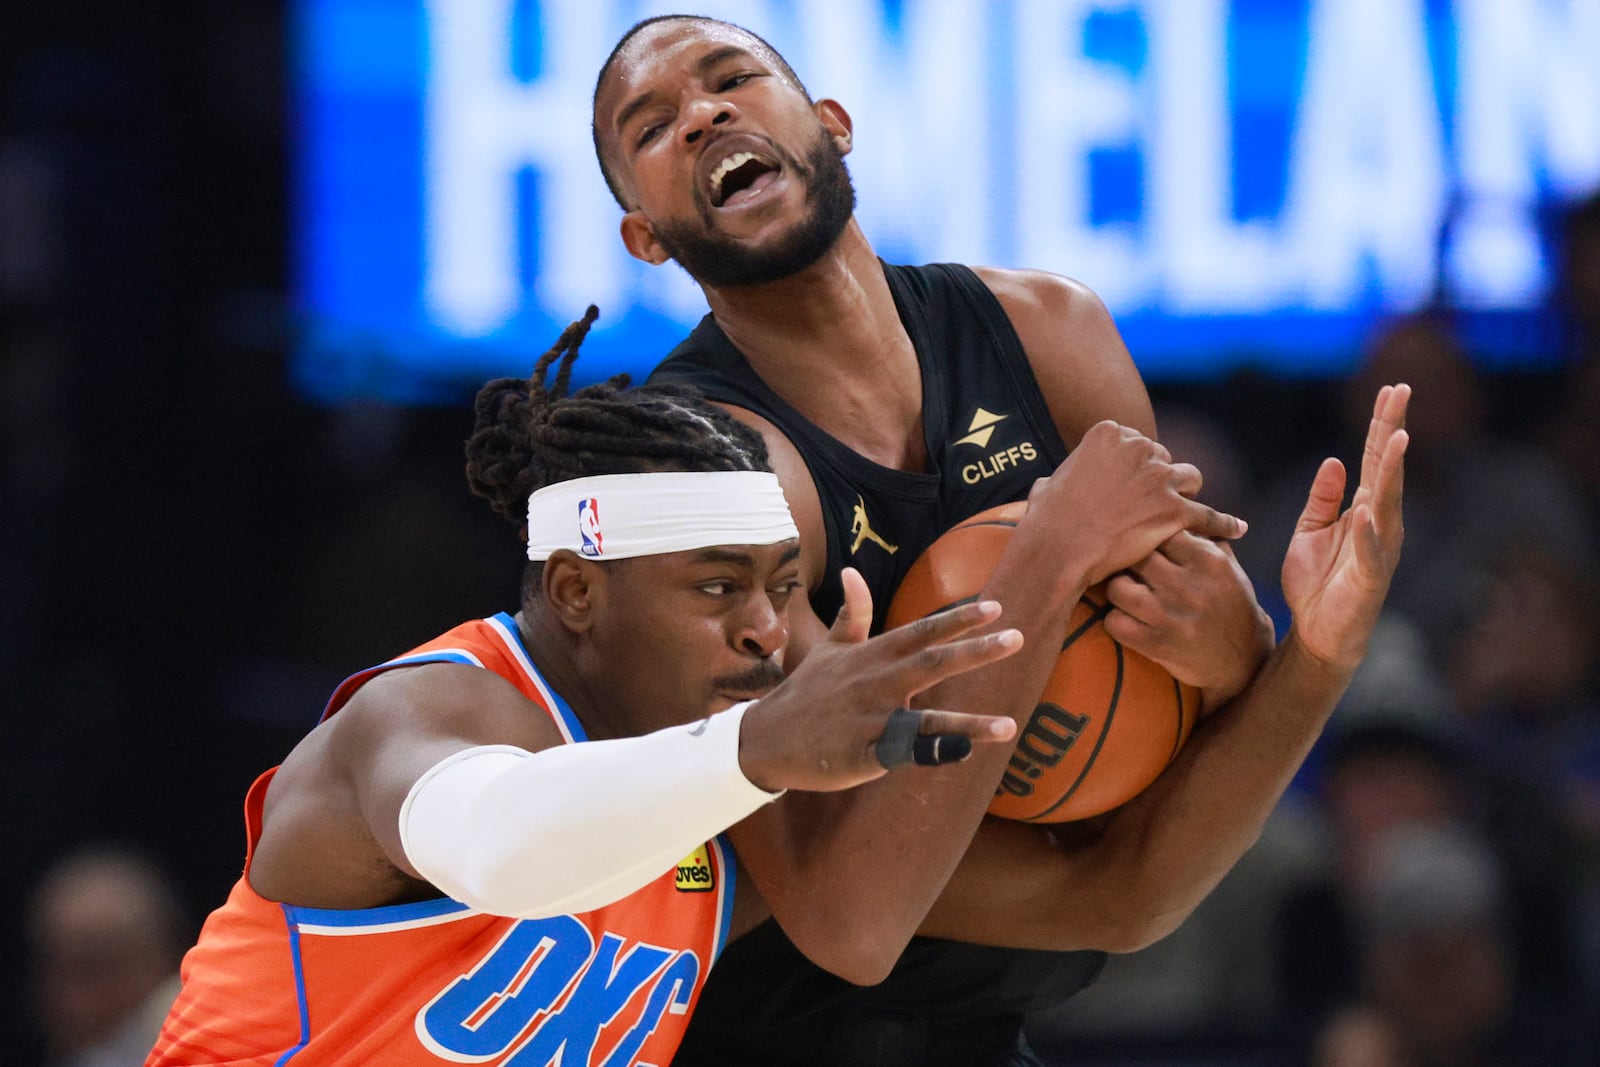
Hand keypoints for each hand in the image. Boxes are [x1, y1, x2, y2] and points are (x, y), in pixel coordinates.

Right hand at [739, 568, 1020, 790]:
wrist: (767, 739)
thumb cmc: (806, 693)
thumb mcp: (828, 649)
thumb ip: (850, 614)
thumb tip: (852, 571)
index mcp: (872, 655)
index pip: (922, 631)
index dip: (958, 619)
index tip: (994, 608)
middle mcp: (876, 682)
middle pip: (932, 662)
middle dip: (976, 651)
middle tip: (1017, 637)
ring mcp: (870, 719)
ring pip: (927, 718)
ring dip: (969, 723)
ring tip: (1008, 725)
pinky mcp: (864, 754)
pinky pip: (906, 754)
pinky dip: (934, 753)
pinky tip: (964, 753)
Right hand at [1022, 420, 1246, 587]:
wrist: (1058, 549)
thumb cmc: (1047, 521)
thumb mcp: (1047, 485)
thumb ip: (1061, 476)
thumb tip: (1051, 484)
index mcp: (1109, 433)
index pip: (1137, 443)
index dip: (1133, 468)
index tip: (1127, 488)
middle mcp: (1139, 447)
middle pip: (1164, 458)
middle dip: (1157, 480)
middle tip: (1144, 507)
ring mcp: (1160, 478)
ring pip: (1188, 479)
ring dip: (1182, 495)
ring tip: (1175, 516)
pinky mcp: (1176, 510)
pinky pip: (1209, 515)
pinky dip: (1224, 523)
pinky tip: (1237, 530)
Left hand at [1103, 531, 1274, 709]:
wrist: (1242, 660)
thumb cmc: (1229, 603)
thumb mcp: (1226, 565)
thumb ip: (1204, 534)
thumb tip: (1175, 504)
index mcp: (1207, 559)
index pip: (1159, 529)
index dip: (1145, 535)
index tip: (1140, 542)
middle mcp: (1189, 585)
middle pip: (1134, 555)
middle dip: (1126, 559)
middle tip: (1124, 565)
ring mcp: (1170, 617)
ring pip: (1116, 588)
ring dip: (1117, 590)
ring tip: (1125, 593)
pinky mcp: (1156, 645)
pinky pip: (1113, 623)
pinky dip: (1115, 620)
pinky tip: (1126, 619)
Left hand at [1281, 384, 1408, 670]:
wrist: (1317, 633)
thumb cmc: (1316, 583)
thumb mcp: (1311, 532)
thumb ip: (1323, 499)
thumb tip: (1334, 461)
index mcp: (1364, 509)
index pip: (1374, 459)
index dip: (1381, 425)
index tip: (1390, 390)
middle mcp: (1379, 523)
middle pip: (1387, 469)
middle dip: (1392, 429)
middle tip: (1401, 391)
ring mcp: (1378, 549)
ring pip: (1387, 503)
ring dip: (1392, 471)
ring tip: (1396, 438)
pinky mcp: (1369, 579)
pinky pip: (1370, 552)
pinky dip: (1368, 532)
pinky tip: (1366, 510)